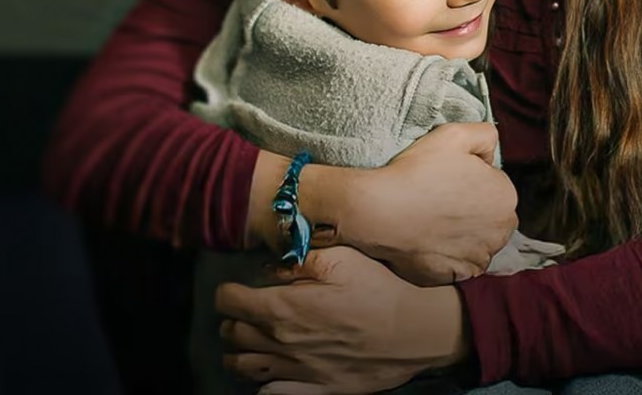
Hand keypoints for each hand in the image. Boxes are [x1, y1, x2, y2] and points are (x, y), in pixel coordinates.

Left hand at [217, 246, 468, 393]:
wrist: (413, 333)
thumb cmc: (378, 291)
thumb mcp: (341, 259)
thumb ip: (299, 261)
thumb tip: (270, 269)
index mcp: (284, 308)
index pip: (230, 301)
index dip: (228, 292)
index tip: (235, 289)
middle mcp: (282, 343)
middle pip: (233, 334)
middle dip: (231, 321)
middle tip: (243, 313)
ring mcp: (297, 371)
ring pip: (245, 367)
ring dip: (237, 353)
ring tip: (246, 344)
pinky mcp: (316, 389)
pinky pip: (272, 393)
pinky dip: (263, 384)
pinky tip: (271, 372)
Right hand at [337, 122, 518, 285]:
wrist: (380, 210)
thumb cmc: (417, 171)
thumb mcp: (454, 134)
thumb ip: (485, 135)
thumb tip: (491, 153)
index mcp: (506, 197)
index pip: (495, 187)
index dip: (472, 180)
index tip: (448, 179)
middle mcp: (501, 232)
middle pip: (491, 217)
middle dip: (474, 210)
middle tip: (440, 198)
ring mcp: (480, 257)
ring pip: (477, 241)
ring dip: (463, 234)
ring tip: (433, 219)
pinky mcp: (459, 276)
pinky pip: (460, 264)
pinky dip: (449, 255)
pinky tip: (429, 238)